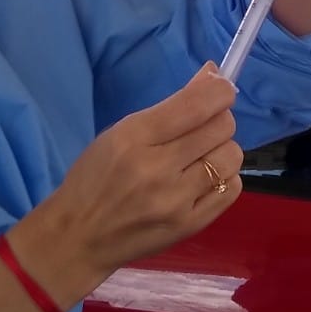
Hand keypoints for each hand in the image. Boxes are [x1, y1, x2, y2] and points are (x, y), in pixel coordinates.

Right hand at [15, 64, 243, 308]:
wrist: (79, 236)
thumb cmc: (95, 177)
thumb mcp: (121, 132)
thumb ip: (170, 107)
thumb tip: (213, 74)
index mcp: (134, 137)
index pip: (196, 105)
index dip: (219, 91)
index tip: (221, 90)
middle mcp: (157, 168)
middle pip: (221, 128)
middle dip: (218, 120)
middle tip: (202, 129)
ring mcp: (176, 201)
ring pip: (231, 157)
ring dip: (222, 150)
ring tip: (202, 156)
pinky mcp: (190, 226)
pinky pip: (231, 189)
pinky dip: (224, 178)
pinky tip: (204, 180)